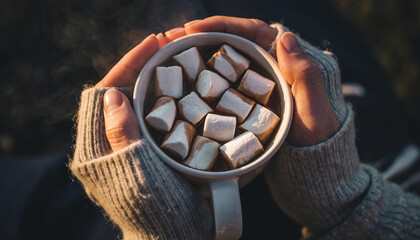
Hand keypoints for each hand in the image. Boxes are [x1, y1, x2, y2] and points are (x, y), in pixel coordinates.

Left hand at [71, 32, 211, 238]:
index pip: (102, 95)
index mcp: (94, 151)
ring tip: (169, 61)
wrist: (170, 235)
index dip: (126, 66)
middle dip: (136, 67)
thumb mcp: (137, 171)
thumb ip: (121, 135)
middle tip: (164, 48)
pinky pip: (144, 117)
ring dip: (147, 79)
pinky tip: (173, 90)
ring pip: (129, 103)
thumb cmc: (154, 210)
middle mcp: (104, 147)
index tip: (151, 45)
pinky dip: (157, 99)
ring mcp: (122, 148)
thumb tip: (113, 94)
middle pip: (114, 94)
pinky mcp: (139, 152)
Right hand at [183, 16, 339, 145]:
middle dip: (200, 36)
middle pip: (231, 42)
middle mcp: (268, 67)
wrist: (310, 169)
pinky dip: (202, 78)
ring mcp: (254, 85)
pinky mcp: (243, 102)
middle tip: (171, 39)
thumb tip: (284, 37)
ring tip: (168, 53)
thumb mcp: (313, 112)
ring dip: (196, 54)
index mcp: (286, 61)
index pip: (251, 31)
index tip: (193, 27)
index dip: (221, 25)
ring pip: (223, 61)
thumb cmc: (316, 141)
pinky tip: (183, 80)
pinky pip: (221, 83)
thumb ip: (304, 76)